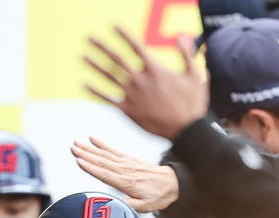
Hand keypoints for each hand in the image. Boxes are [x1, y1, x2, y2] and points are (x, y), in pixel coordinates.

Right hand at [71, 137, 179, 211]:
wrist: (173, 183)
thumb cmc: (159, 195)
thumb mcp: (145, 207)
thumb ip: (128, 206)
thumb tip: (114, 206)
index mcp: (127, 182)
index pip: (105, 174)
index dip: (91, 167)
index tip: (79, 161)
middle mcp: (126, 170)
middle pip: (102, 161)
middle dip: (86, 154)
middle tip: (73, 148)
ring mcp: (127, 163)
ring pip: (105, 154)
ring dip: (90, 148)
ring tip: (78, 143)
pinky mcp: (129, 159)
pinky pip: (113, 150)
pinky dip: (103, 144)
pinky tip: (94, 139)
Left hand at [85, 28, 206, 139]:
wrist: (186, 131)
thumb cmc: (192, 104)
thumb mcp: (195, 75)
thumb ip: (186, 54)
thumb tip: (181, 35)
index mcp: (155, 70)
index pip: (136, 47)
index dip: (123, 35)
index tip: (113, 26)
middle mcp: (141, 80)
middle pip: (117, 59)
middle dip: (102, 47)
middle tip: (89, 38)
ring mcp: (133, 96)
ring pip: (109, 77)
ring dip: (95, 66)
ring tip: (83, 57)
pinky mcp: (129, 111)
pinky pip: (109, 99)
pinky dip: (96, 92)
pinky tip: (85, 85)